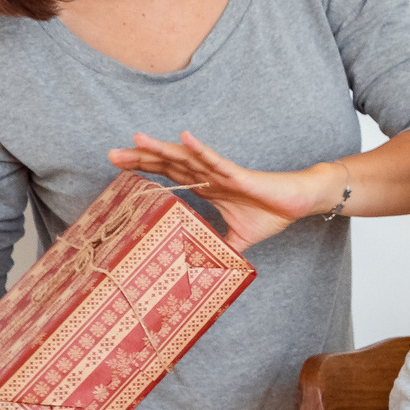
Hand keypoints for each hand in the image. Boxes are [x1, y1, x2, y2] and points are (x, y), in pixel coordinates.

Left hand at [108, 131, 338, 250]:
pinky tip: (183, 138)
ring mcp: (221, 172)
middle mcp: (208, 176)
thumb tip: (205, 272)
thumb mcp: (238, 238)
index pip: (168, 175)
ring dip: (161, 148)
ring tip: (137, 139)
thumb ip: (219, 249)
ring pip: (185, 158)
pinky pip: (215, 160)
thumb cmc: (271, 213)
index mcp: (206, 187)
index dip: (144, 168)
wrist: (298, 203)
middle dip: (140, 157)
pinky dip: (199, 149)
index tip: (118, 166)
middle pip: (168, 163)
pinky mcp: (238, 174)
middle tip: (111, 154)